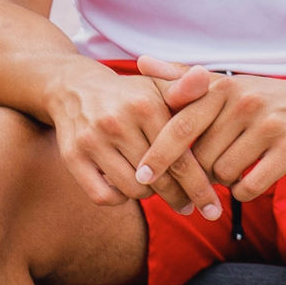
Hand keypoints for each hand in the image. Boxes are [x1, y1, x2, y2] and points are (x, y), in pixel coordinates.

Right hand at [38, 60, 203, 209]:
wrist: (74, 87)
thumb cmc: (129, 94)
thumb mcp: (157, 86)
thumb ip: (185, 89)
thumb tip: (204, 76)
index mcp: (144, 105)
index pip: (181, 159)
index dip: (199, 187)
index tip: (213, 208)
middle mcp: (117, 122)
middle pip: (159, 179)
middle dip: (178, 198)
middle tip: (188, 206)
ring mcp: (92, 140)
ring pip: (133, 189)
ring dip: (147, 194)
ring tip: (154, 187)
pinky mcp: (72, 156)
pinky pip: (104, 196)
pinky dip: (119, 198)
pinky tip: (126, 187)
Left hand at [136, 62, 285, 207]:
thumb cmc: (267, 97)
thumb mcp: (227, 82)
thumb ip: (182, 76)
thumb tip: (141, 61)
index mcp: (222, 86)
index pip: (179, 126)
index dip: (158, 154)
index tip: (142, 175)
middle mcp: (243, 103)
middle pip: (199, 157)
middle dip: (198, 170)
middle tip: (208, 169)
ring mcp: (269, 126)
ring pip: (222, 173)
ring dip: (223, 179)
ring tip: (234, 167)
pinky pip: (249, 185)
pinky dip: (243, 190)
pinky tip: (249, 180)